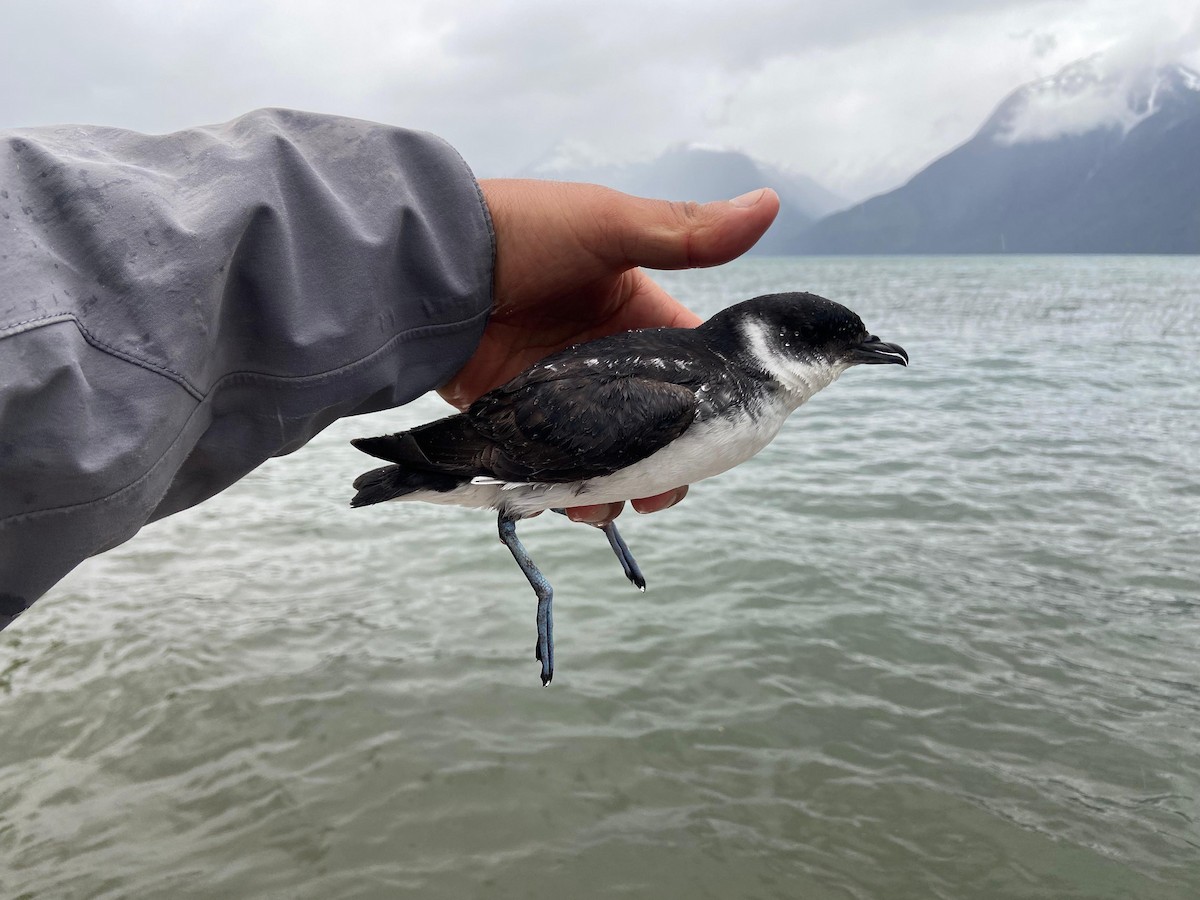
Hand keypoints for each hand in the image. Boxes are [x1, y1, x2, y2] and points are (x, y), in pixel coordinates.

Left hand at [439, 179, 778, 524]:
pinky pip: (558, 467)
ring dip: (618, 486)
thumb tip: (770, 203)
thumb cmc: (520, 233)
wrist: (426, 266)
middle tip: (662, 489)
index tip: (724, 439)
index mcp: (637, 313)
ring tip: (608, 505)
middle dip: (667, 463)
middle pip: (656, 427)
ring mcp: (563, 394)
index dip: (714, 406)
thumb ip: (687, 233)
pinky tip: (570, 503)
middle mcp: (605, 359)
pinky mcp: (522, 422)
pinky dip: (570, 491)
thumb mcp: (609, 226)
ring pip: (610, 456)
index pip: (695, 369)